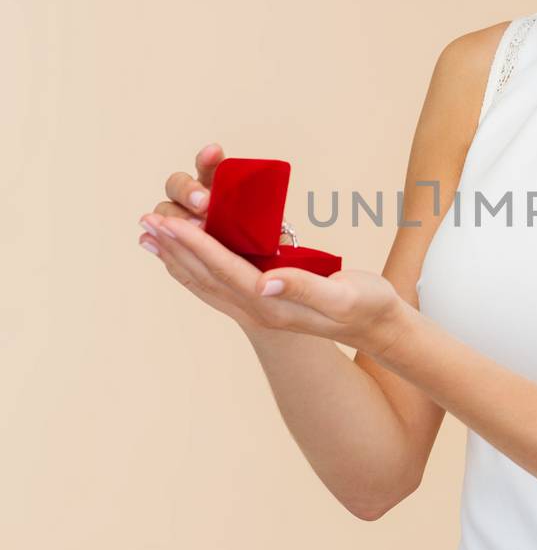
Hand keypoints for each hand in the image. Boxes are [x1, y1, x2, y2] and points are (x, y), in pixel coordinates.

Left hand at [138, 143, 403, 350]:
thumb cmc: (366, 305)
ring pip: (205, 281)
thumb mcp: (343, 295)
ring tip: (149, 237)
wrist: (378, 327)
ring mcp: (258, 308)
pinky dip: (193, 268)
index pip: (223, 269)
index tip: (169, 222)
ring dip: (175, 258)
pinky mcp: (264, 302)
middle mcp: (257, 309)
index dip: (194, 244)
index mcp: (272, 305)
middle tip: (146, 222)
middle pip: (204, 275)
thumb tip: (266, 280)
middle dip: (173, 247)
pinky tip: (182, 258)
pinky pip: (218, 285)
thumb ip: (305, 286)